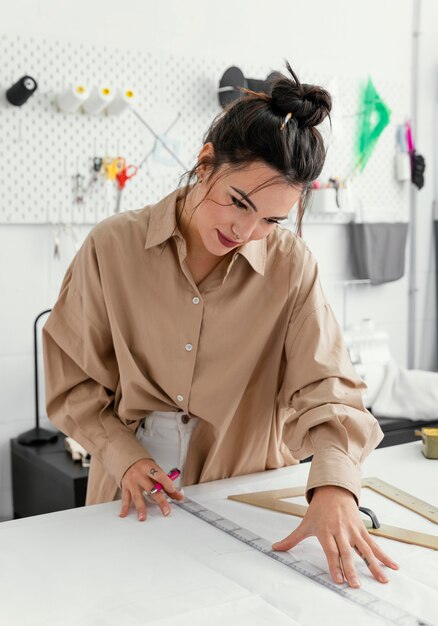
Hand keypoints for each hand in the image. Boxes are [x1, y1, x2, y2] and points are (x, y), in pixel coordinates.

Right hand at [119, 458, 184, 520]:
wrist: (129, 460)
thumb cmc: (145, 467)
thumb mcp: (156, 471)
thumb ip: (166, 483)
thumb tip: (178, 495)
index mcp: (149, 468)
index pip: (160, 476)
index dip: (167, 484)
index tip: (173, 491)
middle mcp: (140, 475)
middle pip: (151, 489)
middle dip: (159, 501)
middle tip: (166, 511)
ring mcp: (132, 482)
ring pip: (137, 496)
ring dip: (140, 508)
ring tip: (143, 517)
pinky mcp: (125, 488)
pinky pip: (125, 499)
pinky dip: (125, 507)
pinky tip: (124, 514)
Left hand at [272, 485, 398, 586]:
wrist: (334, 490)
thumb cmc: (319, 509)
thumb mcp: (305, 523)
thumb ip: (292, 539)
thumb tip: (276, 548)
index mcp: (326, 530)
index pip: (331, 550)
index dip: (334, 565)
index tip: (338, 579)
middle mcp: (340, 531)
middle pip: (347, 552)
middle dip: (351, 569)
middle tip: (355, 584)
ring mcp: (353, 530)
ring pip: (364, 550)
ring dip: (374, 565)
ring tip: (382, 579)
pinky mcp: (362, 530)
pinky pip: (373, 545)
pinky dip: (383, 555)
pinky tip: (392, 566)